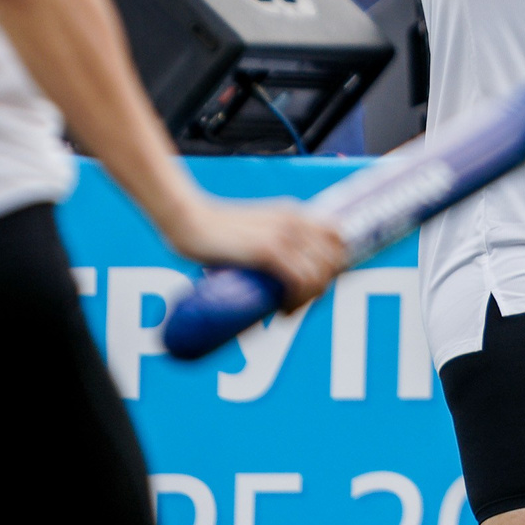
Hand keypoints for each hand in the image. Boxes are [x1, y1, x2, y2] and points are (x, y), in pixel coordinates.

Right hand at [163, 195, 346, 312]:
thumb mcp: (254, 228)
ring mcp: (284, 235)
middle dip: (320, 288)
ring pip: (318, 275)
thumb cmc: (213, 231)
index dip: (333, 266)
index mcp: (295, 213)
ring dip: (307, 301)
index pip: (337, 239)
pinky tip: (283, 311)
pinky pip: (300, 280)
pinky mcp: (268, 250)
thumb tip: (276, 271)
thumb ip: (268, 238)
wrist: (187, 220)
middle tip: (296, 305)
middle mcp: (296, 221)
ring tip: (287, 312)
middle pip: (332, 261)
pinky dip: (297, 301)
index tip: (314, 287)